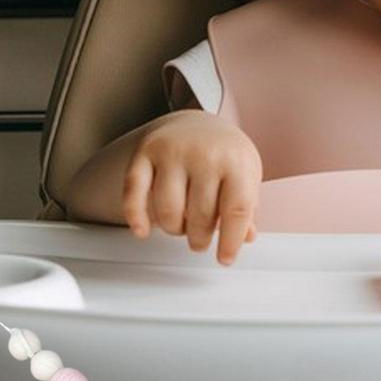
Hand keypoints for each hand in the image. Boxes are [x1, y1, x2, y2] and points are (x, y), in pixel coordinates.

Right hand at [122, 109, 262, 264]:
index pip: (236, 210)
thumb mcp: (247, 179)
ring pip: (168, 209)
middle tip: (200, 242)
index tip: (224, 259)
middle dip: (199, 239)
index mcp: (236, 163)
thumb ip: (246, 210)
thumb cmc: (226, 156)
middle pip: (200, 215)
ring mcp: (173, 151)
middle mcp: (204, 154)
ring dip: (174, 230)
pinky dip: (135, 215)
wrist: (199, 121)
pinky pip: (134, 189)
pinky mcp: (146, 150)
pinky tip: (142, 231)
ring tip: (182, 228)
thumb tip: (245, 237)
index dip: (229, 241)